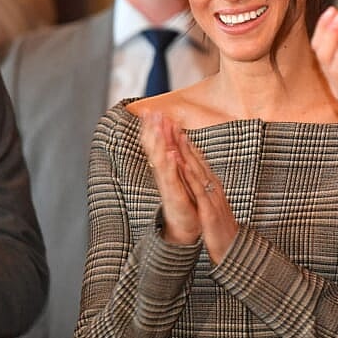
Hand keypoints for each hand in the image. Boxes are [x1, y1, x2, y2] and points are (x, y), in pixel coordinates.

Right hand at [141, 112, 199, 244]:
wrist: (186, 226)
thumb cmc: (184, 200)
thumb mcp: (179, 176)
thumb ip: (175, 159)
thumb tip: (172, 141)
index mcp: (166, 169)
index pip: (157, 144)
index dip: (153, 128)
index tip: (150, 110)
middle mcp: (164, 175)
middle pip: (155, 149)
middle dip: (153, 130)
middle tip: (150, 112)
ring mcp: (168, 185)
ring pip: (161, 161)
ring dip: (160, 143)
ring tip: (158, 126)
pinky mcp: (175, 196)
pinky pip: (172, 179)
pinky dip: (171, 166)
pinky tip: (171, 154)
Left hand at [176, 133, 237, 264]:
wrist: (233, 249)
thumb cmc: (223, 230)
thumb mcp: (215, 207)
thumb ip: (210, 194)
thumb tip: (205, 184)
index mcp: (214, 188)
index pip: (201, 164)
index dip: (190, 147)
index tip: (180, 132)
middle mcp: (214, 188)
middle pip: (199, 162)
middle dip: (187, 144)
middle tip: (176, 125)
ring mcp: (212, 197)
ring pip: (198, 171)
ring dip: (187, 153)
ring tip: (177, 137)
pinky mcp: (209, 208)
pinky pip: (198, 189)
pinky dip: (190, 175)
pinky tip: (182, 164)